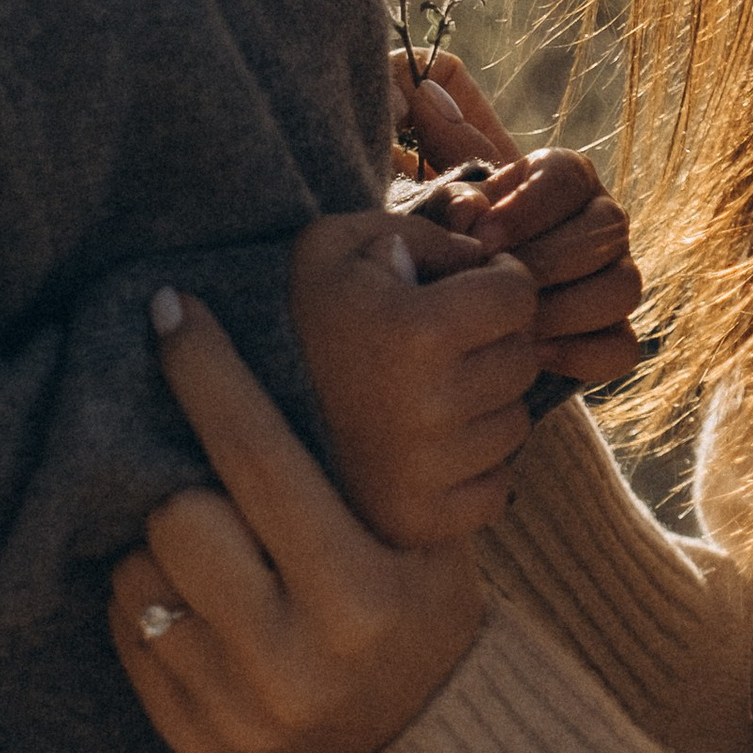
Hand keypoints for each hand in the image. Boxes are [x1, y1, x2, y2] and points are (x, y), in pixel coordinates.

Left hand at [115, 294, 485, 752]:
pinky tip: (204, 606)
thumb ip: (370, 453)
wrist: (425, 739)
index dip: (209, 375)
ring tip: (218, 557)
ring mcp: (238, 712)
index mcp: (360, 597)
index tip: (172, 312)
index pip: (260, 462)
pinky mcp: (195, 744)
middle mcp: (295, 663)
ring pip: (140, 577)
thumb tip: (329, 311)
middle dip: (192, 489)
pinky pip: (128, 635)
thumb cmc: (422, 603)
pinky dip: (153, 606)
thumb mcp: (427, 533)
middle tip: (221, 494)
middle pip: (178, 518)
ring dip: (165, 549)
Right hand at [289, 214, 541, 547]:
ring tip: (426, 394)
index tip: (467, 289)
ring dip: (485, 404)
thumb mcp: (336, 244)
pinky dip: (473, 466)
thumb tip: (483, 256)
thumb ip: (418, 231)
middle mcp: (429, 406)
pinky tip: (425, 446)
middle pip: (522, 359)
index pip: (518, 297)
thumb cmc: (296, 316)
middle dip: (493, 342)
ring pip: (514, 423)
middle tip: (443, 345)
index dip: (497, 282)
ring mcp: (428, 472)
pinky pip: (496, 485)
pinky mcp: (425, 521)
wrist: (230, 411)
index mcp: (415, 331)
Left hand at [390, 57, 642, 391]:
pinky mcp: (611, 333)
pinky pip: (622, 348)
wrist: (457, 299)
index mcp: (565, 176)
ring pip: (624, 289)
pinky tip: (534, 355)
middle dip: (545, 261)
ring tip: (512, 324)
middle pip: (608, 233)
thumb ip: (436, 135)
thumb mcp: (440, 180)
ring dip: (565, 309)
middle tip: (493, 284)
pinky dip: (582, 354)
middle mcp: (602, 221)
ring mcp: (614, 277)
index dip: (528, 208)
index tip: (480, 236)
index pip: (570, 178)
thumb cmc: (451, 232)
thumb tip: (423, 87)